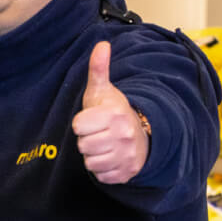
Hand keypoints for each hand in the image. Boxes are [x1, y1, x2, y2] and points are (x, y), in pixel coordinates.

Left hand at [72, 41, 148, 183]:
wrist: (143, 134)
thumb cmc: (115, 112)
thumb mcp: (104, 91)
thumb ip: (99, 69)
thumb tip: (101, 44)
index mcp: (115, 114)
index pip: (78, 126)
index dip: (81, 123)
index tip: (93, 119)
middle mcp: (123, 135)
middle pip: (82, 145)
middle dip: (87, 140)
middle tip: (99, 133)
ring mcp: (126, 155)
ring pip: (90, 162)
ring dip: (93, 155)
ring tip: (105, 144)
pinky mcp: (126, 172)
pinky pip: (100, 175)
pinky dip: (102, 169)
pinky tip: (110, 157)